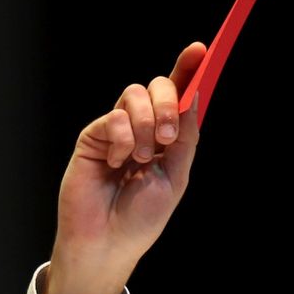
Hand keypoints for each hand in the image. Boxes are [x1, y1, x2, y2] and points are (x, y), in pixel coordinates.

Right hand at [43, 43, 204, 293]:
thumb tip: (195, 94)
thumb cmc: (140, 219)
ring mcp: (115, 132)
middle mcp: (141, 129)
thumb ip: (186, 136)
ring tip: (141, 158)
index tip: (200, 50)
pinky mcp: (92, 139)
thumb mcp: (176, 176)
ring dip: (146, 125)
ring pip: (133, 96)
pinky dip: (122, 138)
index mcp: (165, 137)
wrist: (108, 243)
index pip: (177, 95)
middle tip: (168, 138)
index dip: (188, 69)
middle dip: (168, 104)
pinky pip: (112, 118)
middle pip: (157, 87)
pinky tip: (118, 163)